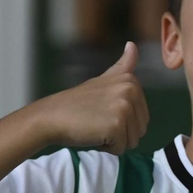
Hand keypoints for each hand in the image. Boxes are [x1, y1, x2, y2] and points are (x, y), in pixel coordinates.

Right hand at [29, 44, 147, 153]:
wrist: (50, 117)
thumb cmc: (76, 103)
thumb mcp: (102, 80)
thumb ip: (122, 66)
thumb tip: (133, 44)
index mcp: (131, 81)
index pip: (142, 118)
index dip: (121, 121)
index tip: (101, 110)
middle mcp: (131, 90)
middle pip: (140, 130)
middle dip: (120, 133)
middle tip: (97, 120)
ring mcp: (124, 107)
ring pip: (133, 141)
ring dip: (114, 141)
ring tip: (95, 126)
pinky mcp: (117, 124)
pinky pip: (121, 149)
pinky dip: (106, 148)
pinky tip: (92, 134)